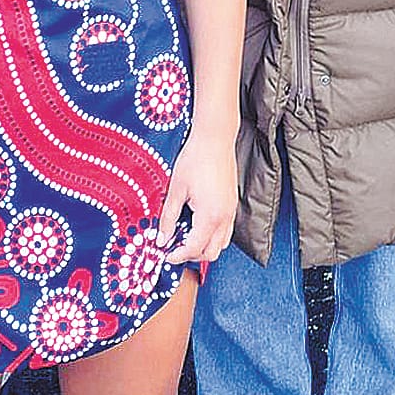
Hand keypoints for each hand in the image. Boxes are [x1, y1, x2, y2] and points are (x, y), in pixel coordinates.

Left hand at [158, 128, 238, 267]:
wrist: (215, 139)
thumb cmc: (196, 159)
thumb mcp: (175, 190)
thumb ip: (168, 217)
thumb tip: (161, 238)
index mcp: (209, 216)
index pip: (194, 248)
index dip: (178, 255)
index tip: (167, 254)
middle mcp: (224, 217)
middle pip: (211, 252)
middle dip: (192, 255)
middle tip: (175, 249)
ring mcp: (231, 211)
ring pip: (221, 243)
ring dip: (205, 246)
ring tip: (186, 237)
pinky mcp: (232, 204)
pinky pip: (226, 230)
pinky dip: (213, 235)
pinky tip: (198, 225)